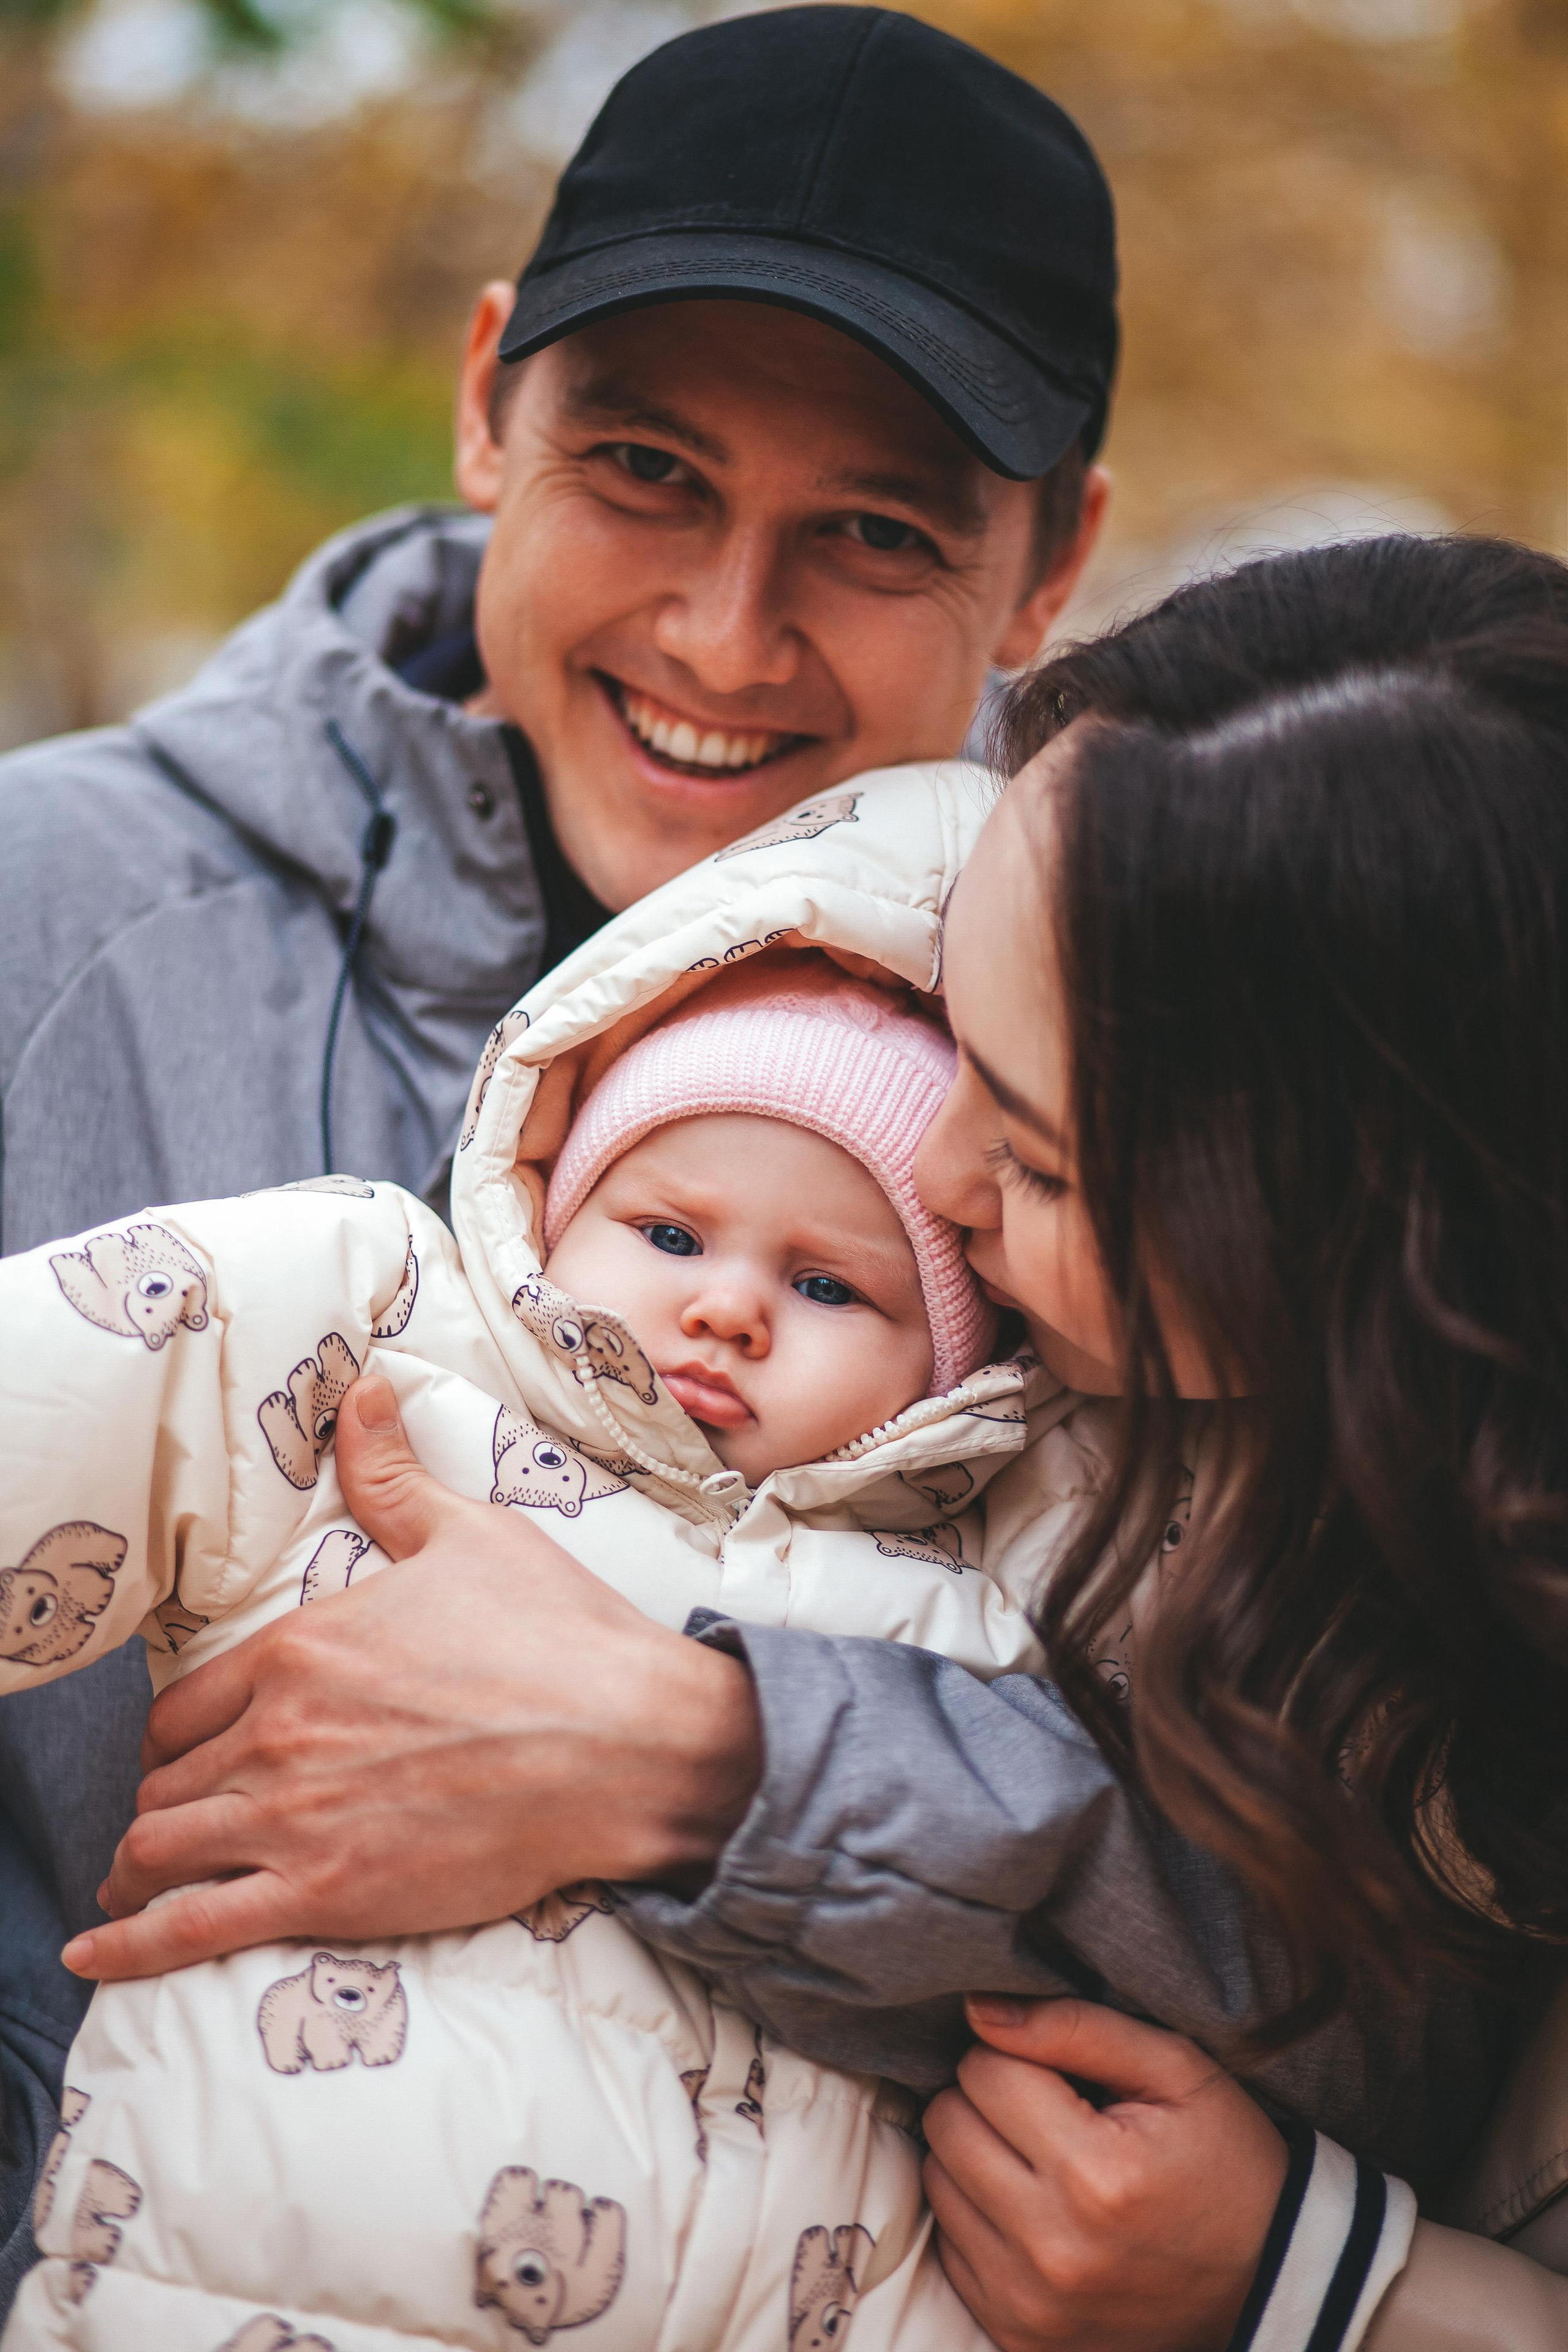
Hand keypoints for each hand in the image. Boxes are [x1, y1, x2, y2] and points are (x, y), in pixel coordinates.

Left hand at [64, 1375, 761, 1979]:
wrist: (630, 1745)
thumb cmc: (559, 1639)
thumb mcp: (471, 1536)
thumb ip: (393, 1476)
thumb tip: (362, 1391)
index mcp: (302, 1648)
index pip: (183, 1706)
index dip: (175, 1735)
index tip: (187, 1752)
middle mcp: (279, 1731)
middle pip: (167, 1781)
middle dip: (165, 1802)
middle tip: (177, 1822)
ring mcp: (295, 1818)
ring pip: (162, 1850)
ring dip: (142, 1867)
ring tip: (135, 1885)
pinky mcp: (326, 1893)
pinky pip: (190, 1929)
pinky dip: (130, 1947)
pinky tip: (99, 1954)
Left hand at [923, 1996, 1288, 2351]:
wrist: (1267, 2276)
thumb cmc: (1225, 2159)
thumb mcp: (1175, 2069)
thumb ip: (1074, 2026)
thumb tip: (978, 2009)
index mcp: (1095, 2174)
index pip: (985, 2070)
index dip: (1016, 2053)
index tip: (1057, 2072)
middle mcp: (1052, 2247)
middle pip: (948, 2124)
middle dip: (985, 2098)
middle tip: (1044, 2108)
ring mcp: (1030, 2303)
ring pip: (938, 2181)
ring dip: (975, 2155)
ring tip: (1039, 2156)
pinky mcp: (1019, 2336)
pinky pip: (950, 2248)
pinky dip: (978, 2216)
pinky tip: (1032, 2207)